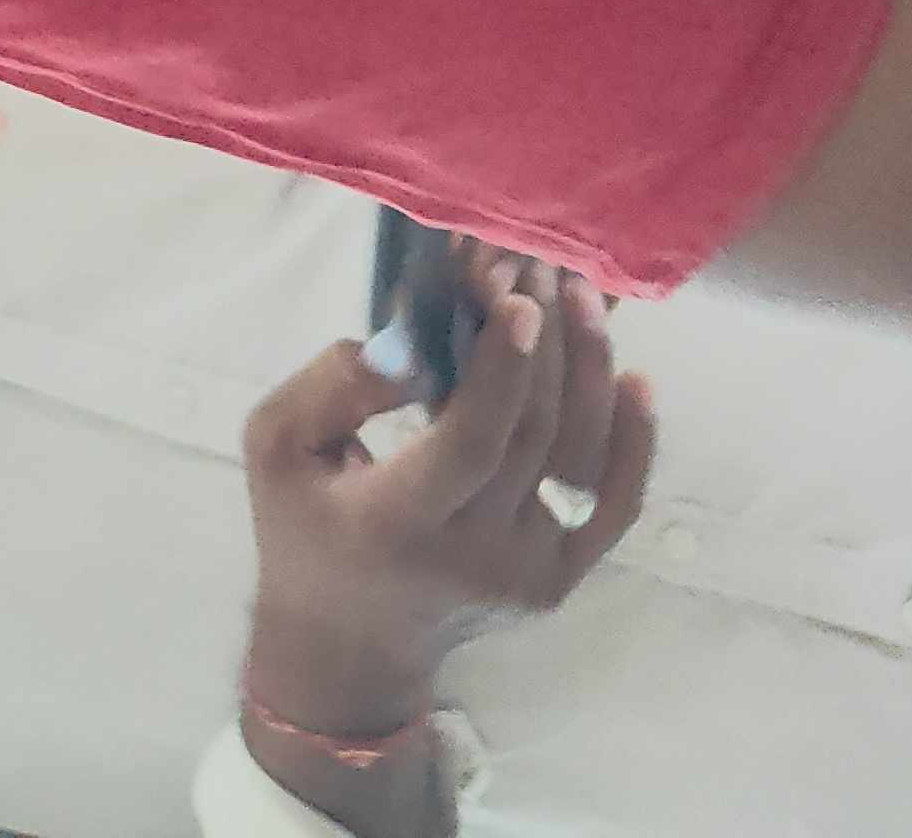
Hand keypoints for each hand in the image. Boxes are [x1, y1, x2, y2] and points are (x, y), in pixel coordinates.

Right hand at [238, 245, 656, 738]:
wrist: (349, 645)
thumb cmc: (303, 525)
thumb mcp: (276, 446)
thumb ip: (330, 387)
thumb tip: (409, 344)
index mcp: (398, 521)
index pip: (470, 442)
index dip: (502, 370)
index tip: (518, 298)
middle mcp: (475, 554)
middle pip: (534, 435)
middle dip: (546, 342)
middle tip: (546, 266)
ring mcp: (527, 572)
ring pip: (579, 459)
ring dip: (590, 371)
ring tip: (585, 298)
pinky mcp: (559, 580)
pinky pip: (611, 505)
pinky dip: (634, 441)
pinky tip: (635, 378)